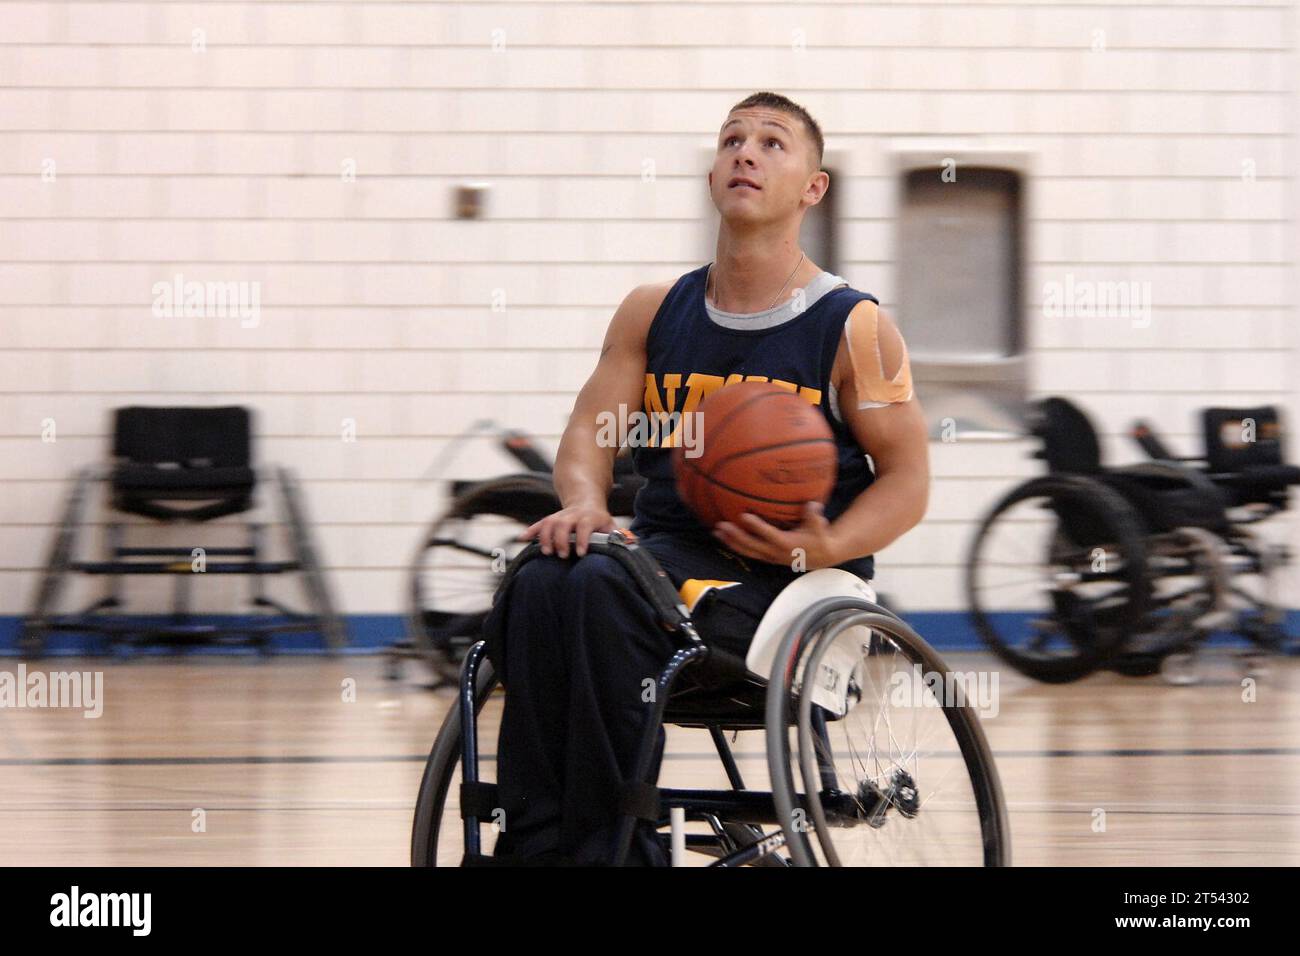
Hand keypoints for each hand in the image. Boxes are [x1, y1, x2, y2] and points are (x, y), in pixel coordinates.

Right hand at [519, 504, 614, 557]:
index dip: (582, 539)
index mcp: (589, 517)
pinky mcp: (550, 519)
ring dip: (544, 537)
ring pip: (548, 523)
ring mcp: (559, 517)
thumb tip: (631, 545)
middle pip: (563, 524)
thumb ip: (618, 536)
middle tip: (561, 555)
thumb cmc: (599, 519)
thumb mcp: (610, 524)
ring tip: (546, 552)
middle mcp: (572, 515)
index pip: (585, 527)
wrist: (585, 499)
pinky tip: (521, 539)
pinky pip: (538, 524)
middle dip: (560, 539)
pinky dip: (530, 531)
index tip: (580, 554)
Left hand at [711, 502, 841, 570]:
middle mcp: (775, 552)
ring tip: (716, 531)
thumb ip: (814, 516)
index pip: (769, 534)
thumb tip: (812, 503)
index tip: (744, 515)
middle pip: (751, 545)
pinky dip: (735, 546)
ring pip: (746, 551)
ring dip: (730, 542)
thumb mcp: (819, 527)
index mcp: (787, 543)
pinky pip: (748, 552)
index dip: (756, 526)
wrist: (821, 556)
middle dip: (736, 535)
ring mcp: (769, 556)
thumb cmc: (819, 537)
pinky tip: (724, 537)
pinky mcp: (766, 557)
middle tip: (721, 524)